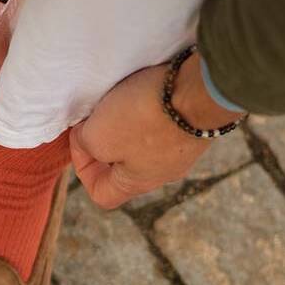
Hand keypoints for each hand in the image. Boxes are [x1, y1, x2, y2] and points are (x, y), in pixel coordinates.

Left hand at [70, 53, 246, 208]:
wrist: (201, 90)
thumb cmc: (146, 118)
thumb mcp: (98, 135)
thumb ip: (85, 143)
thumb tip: (87, 137)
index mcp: (137, 183)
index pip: (102, 195)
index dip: (84, 171)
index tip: (82, 140)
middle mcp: (163, 173)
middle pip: (123, 167)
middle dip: (105, 142)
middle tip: (99, 116)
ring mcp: (183, 150)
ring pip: (143, 144)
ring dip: (127, 124)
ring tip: (122, 102)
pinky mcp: (195, 126)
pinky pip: (164, 124)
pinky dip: (150, 111)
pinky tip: (147, 93)